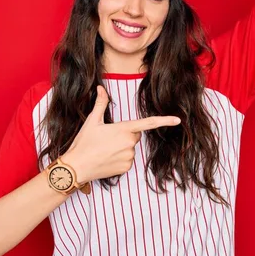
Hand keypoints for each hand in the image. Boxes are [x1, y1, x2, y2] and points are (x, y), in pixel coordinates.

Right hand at [60, 85, 180, 182]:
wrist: (77, 167)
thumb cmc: (83, 143)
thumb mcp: (92, 121)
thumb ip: (100, 103)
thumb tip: (101, 88)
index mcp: (124, 129)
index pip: (148, 123)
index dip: (165, 120)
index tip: (178, 120)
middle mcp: (129, 143)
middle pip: (134, 135)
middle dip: (125, 134)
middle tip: (107, 138)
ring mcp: (129, 157)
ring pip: (130, 148)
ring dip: (121, 147)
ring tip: (104, 150)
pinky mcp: (126, 168)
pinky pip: (127, 160)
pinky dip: (119, 158)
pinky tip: (106, 159)